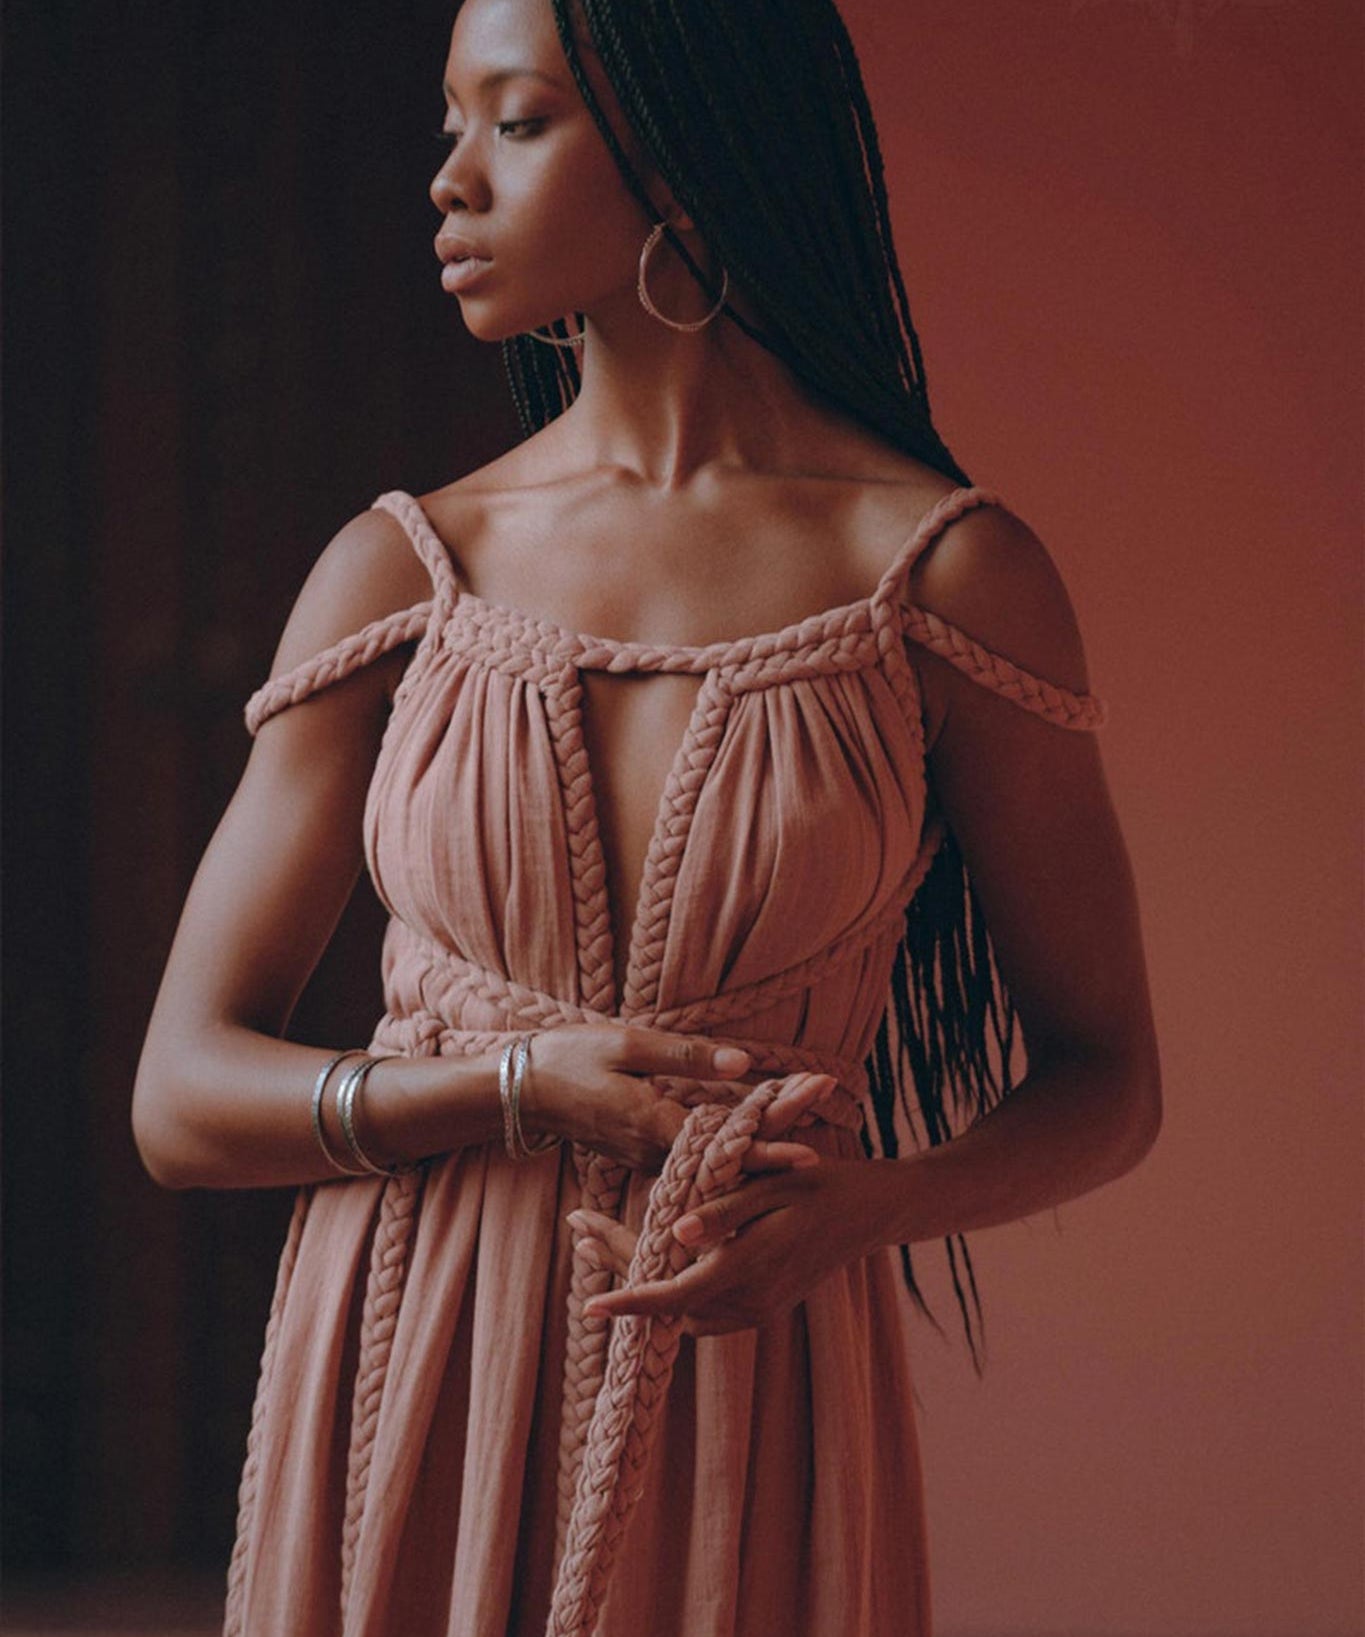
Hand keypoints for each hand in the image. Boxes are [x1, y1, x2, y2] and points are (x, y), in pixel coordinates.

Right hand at [517, 1023, 828, 1175]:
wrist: (515, 1090)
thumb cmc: (567, 1057)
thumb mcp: (627, 1043)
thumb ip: (686, 1056)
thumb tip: (746, 1064)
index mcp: (652, 1125)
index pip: (722, 1144)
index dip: (767, 1148)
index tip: (809, 1156)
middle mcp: (652, 1151)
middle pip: (725, 1156)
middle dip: (773, 1144)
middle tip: (818, 1135)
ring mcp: (644, 1157)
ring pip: (708, 1160)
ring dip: (751, 1146)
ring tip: (798, 1127)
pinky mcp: (638, 1153)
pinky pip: (688, 1159)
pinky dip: (721, 1148)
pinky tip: (749, 1137)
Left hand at [565, 1153, 882, 1337]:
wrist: (873, 1211)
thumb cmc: (823, 1183)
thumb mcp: (775, 1184)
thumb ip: (724, 1211)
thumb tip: (674, 1234)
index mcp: (752, 1266)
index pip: (677, 1295)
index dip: (631, 1301)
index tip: (588, 1307)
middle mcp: (753, 1300)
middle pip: (669, 1303)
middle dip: (620, 1273)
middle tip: (578, 1234)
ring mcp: (760, 1310)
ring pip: (685, 1312)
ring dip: (644, 1283)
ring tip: (599, 1241)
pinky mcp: (765, 1308)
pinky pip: (708, 1311)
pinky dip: (674, 1291)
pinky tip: (651, 1258)